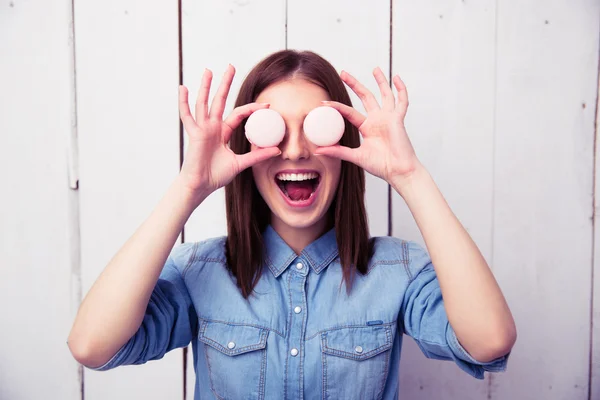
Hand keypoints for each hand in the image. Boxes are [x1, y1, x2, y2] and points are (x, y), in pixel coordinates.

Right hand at [178, 65, 280, 200]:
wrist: (201, 186)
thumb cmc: (216, 176)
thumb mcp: (241, 163)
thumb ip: (257, 156)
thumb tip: (277, 150)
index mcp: (223, 132)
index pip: (238, 114)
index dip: (251, 109)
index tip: (266, 105)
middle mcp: (212, 127)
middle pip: (220, 100)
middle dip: (225, 84)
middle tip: (231, 66)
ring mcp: (202, 129)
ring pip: (204, 103)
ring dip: (206, 87)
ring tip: (208, 70)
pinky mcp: (194, 134)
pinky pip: (187, 116)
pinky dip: (184, 102)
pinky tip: (183, 88)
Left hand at [314, 68, 419, 184]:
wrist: (398, 171)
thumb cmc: (380, 166)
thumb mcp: (355, 156)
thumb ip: (337, 151)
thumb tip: (317, 151)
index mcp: (367, 128)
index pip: (349, 112)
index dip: (337, 107)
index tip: (323, 102)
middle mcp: (377, 120)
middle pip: (365, 97)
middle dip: (355, 84)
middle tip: (343, 73)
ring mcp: (389, 118)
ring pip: (385, 95)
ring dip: (380, 81)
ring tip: (375, 68)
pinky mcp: (398, 119)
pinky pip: (402, 102)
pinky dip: (401, 90)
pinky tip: (397, 78)